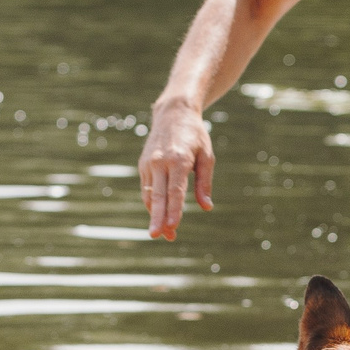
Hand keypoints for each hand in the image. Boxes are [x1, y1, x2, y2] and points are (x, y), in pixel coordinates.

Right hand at [139, 104, 214, 239]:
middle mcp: (160, 161)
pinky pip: (147, 189)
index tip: (173, 226)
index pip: (175, 190)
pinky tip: (158, 216)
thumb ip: (205, 182)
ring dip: (155, 215)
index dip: (174, 210)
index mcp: (179, 159)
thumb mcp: (206, 156)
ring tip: (162, 233)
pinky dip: (152, 204)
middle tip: (157, 236)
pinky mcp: (143, 164)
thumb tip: (207, 207)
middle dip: (158, 218)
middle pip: (158, 195)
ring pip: (150, 194)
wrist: (173, 113)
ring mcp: (149, 163)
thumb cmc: (195, 136)